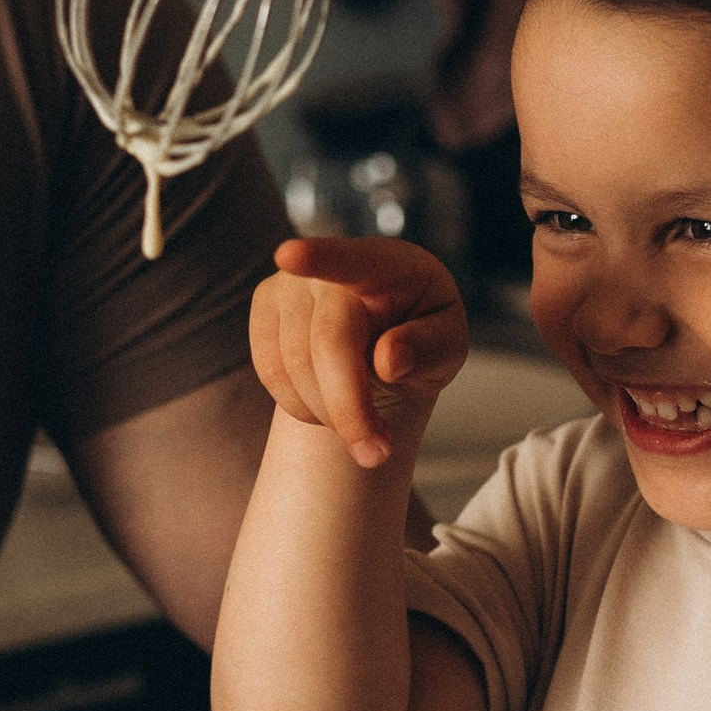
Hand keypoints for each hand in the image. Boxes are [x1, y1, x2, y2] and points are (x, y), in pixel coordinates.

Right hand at [250, 234, 467, 471]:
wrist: (385, 331)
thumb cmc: (421, 333)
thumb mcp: (447, 344)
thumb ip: (428, 348)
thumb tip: (389, 359)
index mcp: (385, 264)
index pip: (349, 259)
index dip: (317, 258)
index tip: (289, 255)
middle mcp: (328, 268)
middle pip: (328, 344)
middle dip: (350, 408)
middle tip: (376, 455)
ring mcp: (288, 284)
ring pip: (293, 365)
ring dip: (329, 413)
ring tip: (363, 428)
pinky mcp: (263, 308)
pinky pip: (269, 371)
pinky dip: (301, 405)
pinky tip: (329, 409)